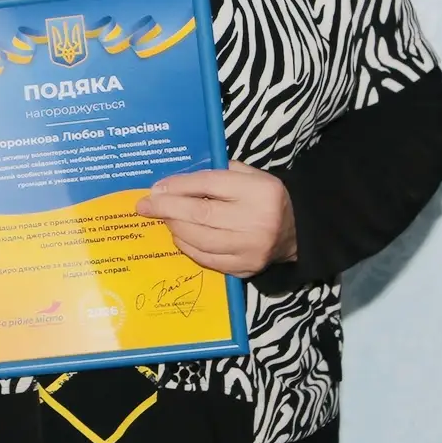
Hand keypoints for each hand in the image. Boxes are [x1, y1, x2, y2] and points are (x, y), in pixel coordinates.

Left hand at [135, 161, 296, 278]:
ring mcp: (251, 249)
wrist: (296, 230)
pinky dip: (187, 247)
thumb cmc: (265, 198)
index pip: (210, 184)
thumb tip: (175, 182)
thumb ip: (219, 174)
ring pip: (200, 239)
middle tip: (145, 205)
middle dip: (167, 209)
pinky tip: (178, 235)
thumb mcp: (251, 175)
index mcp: (259, 191)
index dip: (179, 186)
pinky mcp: (245, 268)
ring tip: (163, 219)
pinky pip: (207, 259)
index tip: (156, 188)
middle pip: (201, 214)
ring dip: (175, 228)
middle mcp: (256, 221)